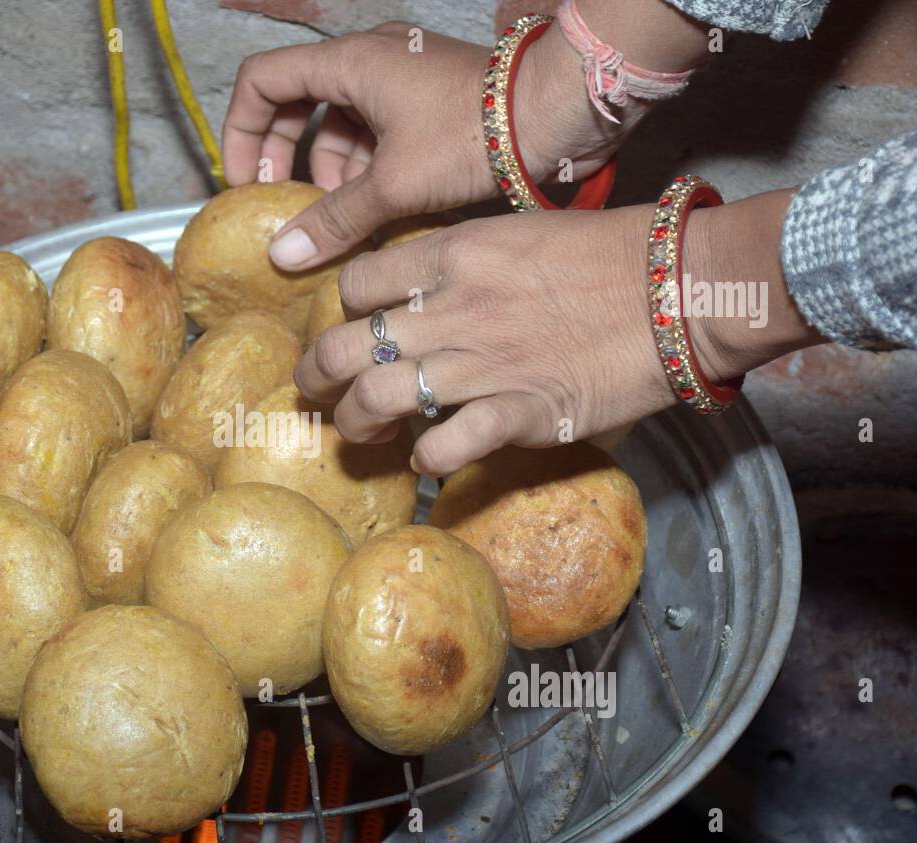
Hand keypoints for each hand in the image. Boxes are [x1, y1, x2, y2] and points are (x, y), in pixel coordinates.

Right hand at [222, 22, 619, 270]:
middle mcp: (369, 58)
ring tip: (342, 218)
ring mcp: (401, 76)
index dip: (242, 130)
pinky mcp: (428, 99)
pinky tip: (378, 210)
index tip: (247, 182)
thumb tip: (281, 255)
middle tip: (286, 205)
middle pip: (297, 101)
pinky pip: (376, 130)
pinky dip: (366, 168)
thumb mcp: (393, 185)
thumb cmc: (474, 135)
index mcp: (349, 61)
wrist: (556, 114)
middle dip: (286, 157)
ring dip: (331, 171)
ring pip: (340, 122)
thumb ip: (333, 220)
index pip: (262, 80)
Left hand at [293, 189, 823, 475]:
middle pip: (343, 345)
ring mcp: (479, 365)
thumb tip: (422, 290)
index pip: (355, 282)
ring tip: (357, 431)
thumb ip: (462, 262)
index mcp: (452, 254)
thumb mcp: (517, 233)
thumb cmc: (609, 254)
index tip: (350, 325)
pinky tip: (424, 458)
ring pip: (374, 398)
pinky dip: (424, 458)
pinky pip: (441, 446)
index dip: (341, 309)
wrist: (680, 289)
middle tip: (313, 390)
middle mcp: (450, 309)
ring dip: (354, 422)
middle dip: (315, 375)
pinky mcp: (515, 414)